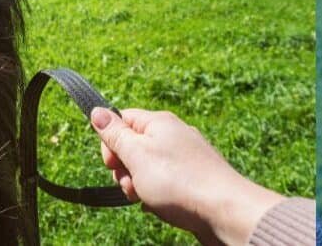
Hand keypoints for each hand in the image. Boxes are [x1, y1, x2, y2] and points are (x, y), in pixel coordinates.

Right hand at [91, 108, 283, 245]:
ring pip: (147, 168)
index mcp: (159, 123)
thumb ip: (115, 133)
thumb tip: (97, 110)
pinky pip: (164, 183)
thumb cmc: (179, 182)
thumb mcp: (137, 155)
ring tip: (148, 198)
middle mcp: (174, 135)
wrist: (225, 211)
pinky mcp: (193, 179)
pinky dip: (157, 195)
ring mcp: (185, 158)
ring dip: (139, 185)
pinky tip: (161, 206)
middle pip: (133, 146)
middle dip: (124, 169)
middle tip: (132, 184)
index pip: (122, 119)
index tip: (111, 163)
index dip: (110, 141)